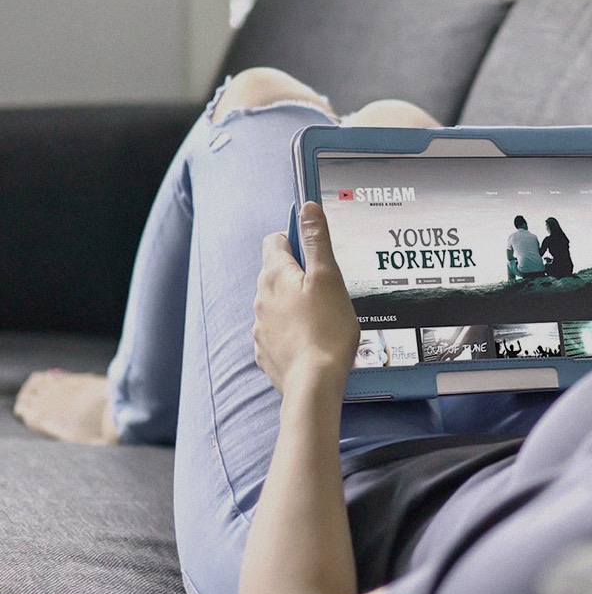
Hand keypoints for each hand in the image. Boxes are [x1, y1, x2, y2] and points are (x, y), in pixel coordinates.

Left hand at [254, 201, 358, 394]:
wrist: (314, 384)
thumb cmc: (326, 331)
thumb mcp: (329, 277)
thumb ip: (317, 240)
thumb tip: (308, 209)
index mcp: (275, 275)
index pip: (276, 240)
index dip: (296, 239)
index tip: (316, 250)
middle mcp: (261, 298)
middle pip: (277, 273)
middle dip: (299, 276)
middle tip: (329, 288)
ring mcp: (261, 327)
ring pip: (277, 304)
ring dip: (296, 305)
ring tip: (324, 318)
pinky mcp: (267, 351)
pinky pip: (278, 333)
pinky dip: (293, 332)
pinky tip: (313, 341)